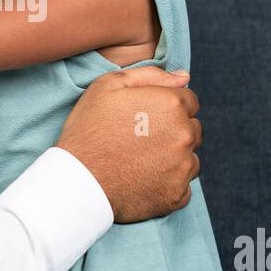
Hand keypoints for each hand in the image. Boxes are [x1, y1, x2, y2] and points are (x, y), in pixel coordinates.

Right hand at [55, 66, 201, 223]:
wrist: (77, 181)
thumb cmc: (89, 129)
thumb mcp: (108, 86)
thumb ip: (150, 75)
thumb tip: (184, 77)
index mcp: (172, 105)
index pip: (189, 101)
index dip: (166, 108)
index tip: (146, 119)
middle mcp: (185, 135)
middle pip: (192, 129)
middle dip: (173, 132)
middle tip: (141, 141)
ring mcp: (183, 167)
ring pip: (190, 158)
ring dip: (174, 158)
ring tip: (141, 162)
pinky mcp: (177, 195)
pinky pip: (184, 186)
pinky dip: (169, 184)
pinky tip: (145, 180)